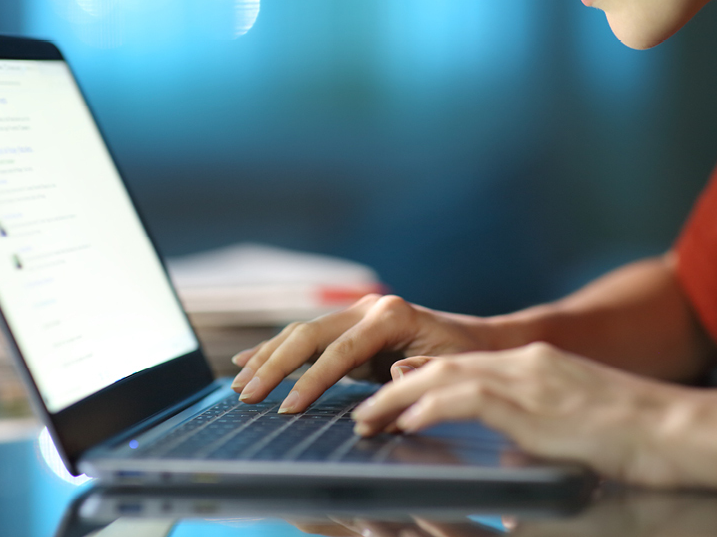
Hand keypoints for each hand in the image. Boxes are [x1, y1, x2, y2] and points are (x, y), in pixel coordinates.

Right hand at [230, 294, 499, 412]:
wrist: (478, 341)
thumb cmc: (465, 359)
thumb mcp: (449, 369)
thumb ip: (418, 374)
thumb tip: (390, 380)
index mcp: (391, 315)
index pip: (338, 351)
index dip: (310, 381)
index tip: (288, 409)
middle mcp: (368, 308)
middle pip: (308, 335)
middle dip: (274, 368)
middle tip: (248, 397)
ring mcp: (355, 313)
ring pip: (299, 333)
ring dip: (266, 358)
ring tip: (239, 384)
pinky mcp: (347, 326)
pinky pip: (304, 338)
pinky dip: (273, 350)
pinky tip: (245, 360)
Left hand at [351, 342, 682, 484]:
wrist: (676, 430)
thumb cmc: (637, 440)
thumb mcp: (575, 431)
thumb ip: (536, 438)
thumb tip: (508, 463)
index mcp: (537, 366)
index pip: (466, 364)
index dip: (424, 376)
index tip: (394, 390)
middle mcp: (526, 363)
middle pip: (444, 365)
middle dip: (398, 387)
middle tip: (367, 409)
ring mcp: (529, 378)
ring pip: (444, 377)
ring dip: (399, 399)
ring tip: (369, 419)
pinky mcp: (532, 401)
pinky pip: (465, 398)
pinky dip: (430, 409)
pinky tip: (407, 424)